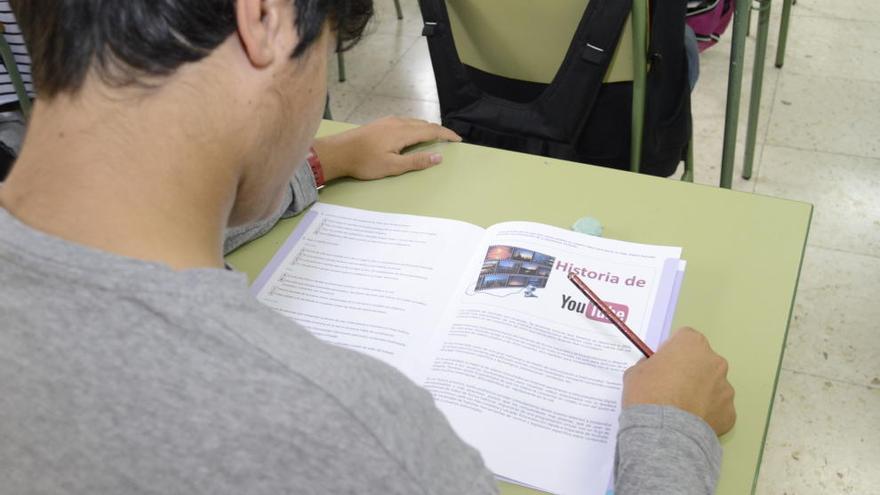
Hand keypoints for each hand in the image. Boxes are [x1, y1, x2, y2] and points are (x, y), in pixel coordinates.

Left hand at [312, 116, 461, 181]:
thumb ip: (416, 161)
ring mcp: (387, 121)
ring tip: (433, 138)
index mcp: (403, 132)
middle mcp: (397, 122)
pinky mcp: (380, 123)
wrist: (338, 152)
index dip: (446, 134)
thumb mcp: (392, 166)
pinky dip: (415, 127)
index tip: (458, 139)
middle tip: (448, 139)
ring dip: (426, 128)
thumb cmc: (364, 162)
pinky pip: (404, 122)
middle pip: (424, 124)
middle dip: (438, 131)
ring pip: (413, 121)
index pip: (431, 130)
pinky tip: (411, 135)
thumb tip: (438, 157)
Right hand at [622, 327, 735, 436]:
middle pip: (702, 361)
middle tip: (672, 388)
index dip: (672, 351)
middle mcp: (715, 361)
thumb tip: (655, 369)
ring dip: (700, 392)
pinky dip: (707, 413)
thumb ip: (650, 365)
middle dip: (691, 371)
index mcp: (692, 344)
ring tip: (681, 409)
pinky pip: (717, 408)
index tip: (663, 364)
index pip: (684, 339)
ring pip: (712, 386)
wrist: (664, 430)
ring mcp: (726, 388)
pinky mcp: (730, 412)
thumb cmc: (648, 394)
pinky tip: (690, 422)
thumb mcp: (636, 372)